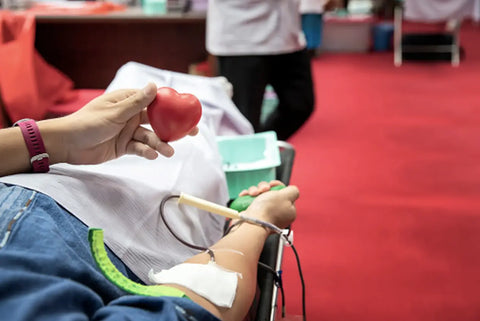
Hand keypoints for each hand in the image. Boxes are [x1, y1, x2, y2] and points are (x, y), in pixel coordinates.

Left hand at [54, 83, 197, 164]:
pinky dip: (146, 152)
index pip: (155, 100)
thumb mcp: (115, 113)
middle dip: (173, 128)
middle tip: (191, 133)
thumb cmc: (87, 123)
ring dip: (160, 144)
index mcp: (128, 101)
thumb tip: (154, 85)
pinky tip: (150, 155)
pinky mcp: (124, 146)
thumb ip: (137, 102)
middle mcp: (130, 115)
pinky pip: (140, 148)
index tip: (187, 110)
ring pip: (150, 137)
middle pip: (157, 120)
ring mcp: (128, 131)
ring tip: (168, 152)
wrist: (67, 145)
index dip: (172, 105)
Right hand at [242, 181, 298, 228]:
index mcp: (288, 211)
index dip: (278, 186)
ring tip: (253, 194)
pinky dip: (247, 197)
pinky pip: (250, 201)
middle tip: (262, 190)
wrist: (252, 222)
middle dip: (264, 188)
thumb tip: (292, 190)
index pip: (285, 194)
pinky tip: (244, 195)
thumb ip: (293, 191)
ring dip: (254, 190)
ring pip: (259, 195)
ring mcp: (264, 215)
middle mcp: (277, 214)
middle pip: (271, 193)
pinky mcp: (253, 215)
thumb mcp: (286, 196)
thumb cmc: (269, 209)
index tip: (272, 184)